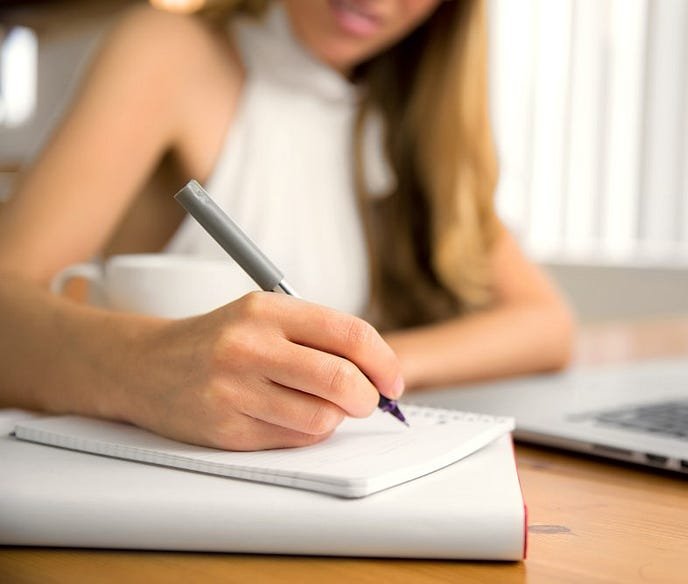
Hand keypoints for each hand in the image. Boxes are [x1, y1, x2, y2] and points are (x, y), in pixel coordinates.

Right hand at [118, 292, 403, 449]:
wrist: (144, 366)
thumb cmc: (220, 340)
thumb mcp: (264, 317)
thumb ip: (320, 337)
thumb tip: (381, 373)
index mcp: (267, 310)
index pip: (351, 335)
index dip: (385, 362)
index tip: (394, 381)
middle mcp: (249, 347)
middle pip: (342, 381)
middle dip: (368, 398)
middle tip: (367, 401)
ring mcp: (235, 391)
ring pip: (322, 418)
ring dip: (335, 418)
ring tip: (319, 406)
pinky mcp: (226, 430)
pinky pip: (293, 440)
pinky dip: (305, 432)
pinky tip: (287, 416)